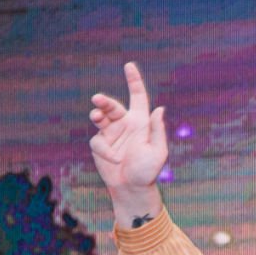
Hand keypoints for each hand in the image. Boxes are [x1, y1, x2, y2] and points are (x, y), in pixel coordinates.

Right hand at [88, 61, 168, 226]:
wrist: (131, 188)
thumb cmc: (147, 171)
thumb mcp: (157, 152)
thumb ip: (157, 131)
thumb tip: (159, 109)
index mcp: (140, 122)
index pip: (137, 97)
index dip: (134, 81)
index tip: (129, 66)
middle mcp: (125, 125)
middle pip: (112, 105)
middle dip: (104, 101)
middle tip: (97, 100)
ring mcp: (111, 134)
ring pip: (100, 117)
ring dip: (97, 114)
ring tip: (96, 115)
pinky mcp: (101, 145)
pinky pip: (97, 141)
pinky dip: (104, 150)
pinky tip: (112, 159)